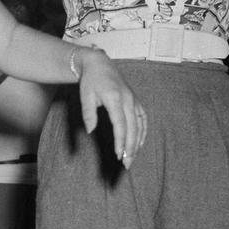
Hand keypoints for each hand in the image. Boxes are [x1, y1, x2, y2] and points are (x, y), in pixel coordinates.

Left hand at [77, 50, 147, 167]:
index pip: (120, 124)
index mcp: (115, 98)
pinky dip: (142, 132)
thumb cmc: (90, 81)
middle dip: (131, 147)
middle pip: (133, 128)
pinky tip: (139, 144)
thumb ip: (88, 114)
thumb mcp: (85, 96)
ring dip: (137, 143)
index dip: (121, 141)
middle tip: (126, 164)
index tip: (119, 155)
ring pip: (140, 125)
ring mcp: (134, 100)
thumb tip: (90, 131)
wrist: (100, 64)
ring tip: (132, 158)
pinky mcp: (136, 101)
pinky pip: (143, 119)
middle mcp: (128, 99)